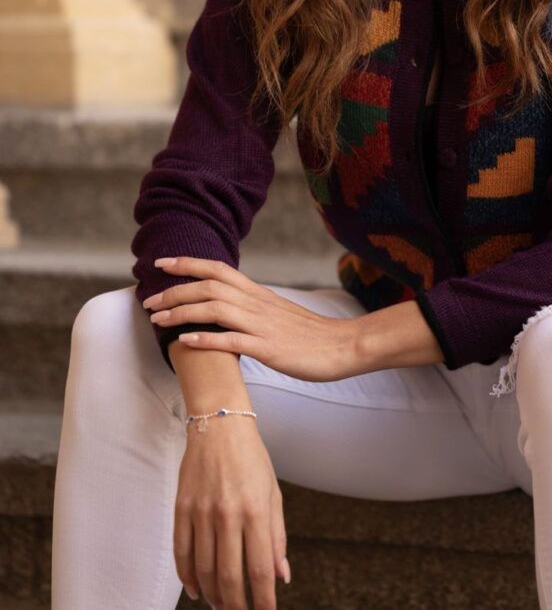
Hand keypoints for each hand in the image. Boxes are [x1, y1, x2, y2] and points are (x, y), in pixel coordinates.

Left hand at [143, 256, 360, 381]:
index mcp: (257, 293)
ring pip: (215, 309)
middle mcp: (256, 303)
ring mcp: (262, 325)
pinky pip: (233, 340)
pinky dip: (206, 338)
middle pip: (209, 286)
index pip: (217, 268)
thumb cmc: (309, 334)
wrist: (342, 346)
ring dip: (182, 312)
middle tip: (148, 300)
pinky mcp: (269, 348)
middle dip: (174, 290)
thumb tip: (226, 307)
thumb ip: (252, 307)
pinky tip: (185, 341)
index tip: (161, 263)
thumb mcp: (277, 312)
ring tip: (157, 319)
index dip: (187, 263)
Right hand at [175, 413, 289, 609]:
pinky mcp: (182, 508)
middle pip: (228, 576)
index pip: (260, 569)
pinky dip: (187, 576)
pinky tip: (195, 589)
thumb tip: (282, 576)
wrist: (219, 424)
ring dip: (212, 595)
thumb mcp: (273, 493)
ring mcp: (201, 511)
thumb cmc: (252, 459)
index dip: (263, 600)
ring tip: (220, 605)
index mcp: (256, 510)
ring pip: (203, 569)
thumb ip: (277, 537)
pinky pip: (182, 552)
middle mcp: (227, 513)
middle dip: (235, 605)